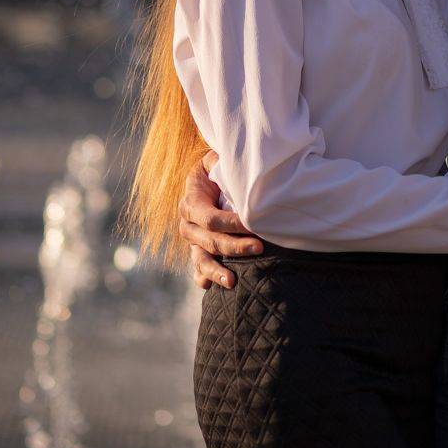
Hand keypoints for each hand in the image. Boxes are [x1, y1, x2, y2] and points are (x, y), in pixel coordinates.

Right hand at [178, 150, 263, 288]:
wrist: (203, 181)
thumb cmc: (214, 170)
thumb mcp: (214, 161)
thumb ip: (220, 162)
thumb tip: (232, 161)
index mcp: (191, 202)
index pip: (210, 219)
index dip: (231, 223)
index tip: (253, 224)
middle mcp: (188, 224)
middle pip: (209, 241)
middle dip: (235, 246)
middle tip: (259, 248)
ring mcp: (192, 241)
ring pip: (201, 260)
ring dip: (216, 271)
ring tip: (232, 281)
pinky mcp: (197, 251)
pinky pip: (198, 268)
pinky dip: (204, 278)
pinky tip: (209, 286)